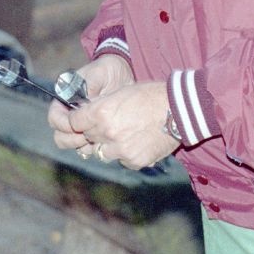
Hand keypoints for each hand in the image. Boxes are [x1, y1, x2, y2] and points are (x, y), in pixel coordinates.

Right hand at [47, 54, 133, 150]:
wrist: (123, 75)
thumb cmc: (106, 71)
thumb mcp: (97, 74)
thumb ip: (88, 87)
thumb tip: (82, 105)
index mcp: (64, 100)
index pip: (54, 118)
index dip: (63, 124)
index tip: (75, 125)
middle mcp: (70, 115)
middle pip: (60, 136)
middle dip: (71, 138)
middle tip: (87, 135)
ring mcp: (82, 126)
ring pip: (73, 145)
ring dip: (83, 145)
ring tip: (97, 138)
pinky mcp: (95, 133)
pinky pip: (88, 148)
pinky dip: (94, 148)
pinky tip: (105, 142)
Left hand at [65, 80, 179, 170]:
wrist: (180, 110)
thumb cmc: (151, 95)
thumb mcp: (121, 93)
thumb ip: (101, 106)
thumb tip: (86, 116)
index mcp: (101, 112)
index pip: (74, 122)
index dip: (78, 119)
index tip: (82, 119)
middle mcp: (108, 133)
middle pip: (88, 137)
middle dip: (94, 132)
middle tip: (109, 124)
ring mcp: (121, 150)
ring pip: (102, 152)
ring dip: (109, 145)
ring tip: (126, 134)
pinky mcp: (134, 161)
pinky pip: (122, 160)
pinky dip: (126, 154)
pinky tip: (138, 142)